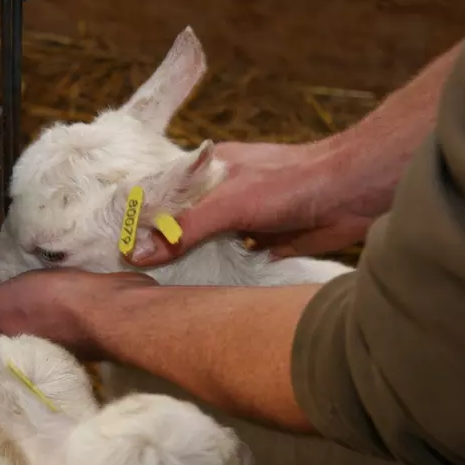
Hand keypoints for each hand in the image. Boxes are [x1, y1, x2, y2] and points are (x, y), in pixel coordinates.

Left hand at [0, 268, 158, 358]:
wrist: (111, 307)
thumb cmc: (51, 306)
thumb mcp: (0, 304)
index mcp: (13, 351)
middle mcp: (36, 351)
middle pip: (15, 322)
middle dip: (10, 299)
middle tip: (5, 271)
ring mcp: (65, 339)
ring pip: (39, 314)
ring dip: (35, 295)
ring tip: (28, 267)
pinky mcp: (88, 324)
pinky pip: (64, 306)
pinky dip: (59, 292)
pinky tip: (57, 276)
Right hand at [129, 138, 378, 265]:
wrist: (354, 194)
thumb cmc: (291, 183)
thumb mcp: (229, 203)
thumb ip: (185, 228)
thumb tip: (138, 252)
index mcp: (208, 171)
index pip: (162, 194)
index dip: (137, 216)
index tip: (110, 242)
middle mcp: (222, 194)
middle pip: (181, 221)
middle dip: (159, 244)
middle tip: (126, 273)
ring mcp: (243, 220)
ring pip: (206, 243)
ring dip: (188, 262)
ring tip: (153, 287)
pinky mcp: (264, 243)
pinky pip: (232, 261)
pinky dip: (218, 275)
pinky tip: (197, 294)